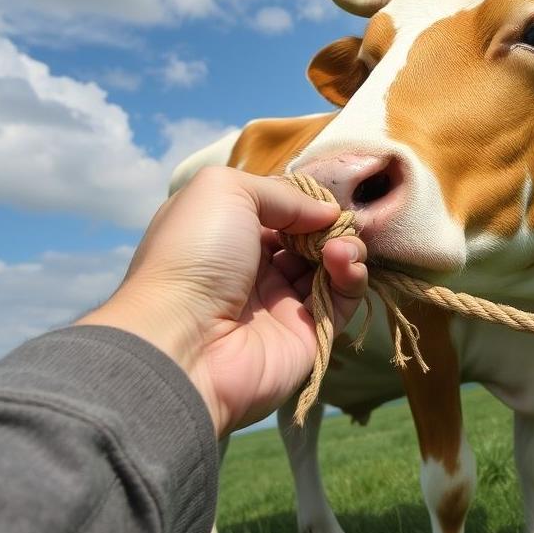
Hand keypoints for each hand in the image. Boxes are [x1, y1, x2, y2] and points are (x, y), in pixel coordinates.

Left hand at [78, 166, 366, 436]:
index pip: (280, 212)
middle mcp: (255, 268)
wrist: (181, 342)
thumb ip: (283, 193)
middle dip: (329, 225)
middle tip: (340, 221)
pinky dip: (351, 275)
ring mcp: (283, 303)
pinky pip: (343, 299)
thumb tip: (327, 213)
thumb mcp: (226, 190)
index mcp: (229, 234)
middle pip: (310, 238)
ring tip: (339, 245)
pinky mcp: (310, 334)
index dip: (305, 202)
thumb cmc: (195, 253)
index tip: (324, 197)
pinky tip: (343, 260)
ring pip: (332, 266)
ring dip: (345, 246)